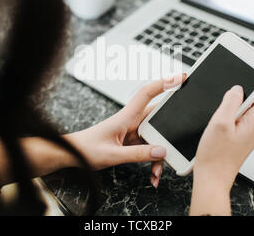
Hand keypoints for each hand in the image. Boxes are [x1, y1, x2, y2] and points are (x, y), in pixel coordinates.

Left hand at [65, 74, 186, 187]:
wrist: (73, 154)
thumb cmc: (86, 149)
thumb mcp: (113, 155)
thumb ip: (138, 154)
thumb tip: (161, 151)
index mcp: (126, 116)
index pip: (147, 94)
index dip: (164, 83)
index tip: (180, 78)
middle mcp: (131, 121)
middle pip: (159, 120)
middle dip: (169, 136)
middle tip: (175, 151)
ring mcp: (132, 131)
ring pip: (156, 138)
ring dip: (159, 156)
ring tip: (156, 174)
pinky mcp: (132, 141)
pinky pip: (149, 148)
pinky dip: (153, 162)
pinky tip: (152, 175)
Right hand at [190, 52, 253, 214]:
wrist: (213, 178)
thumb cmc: (215, 156)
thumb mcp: (219, 123)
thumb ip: (230, 102)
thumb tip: (237, 89)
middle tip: (245, 65)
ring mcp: (251, 129)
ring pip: (253, 103)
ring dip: (244, 92)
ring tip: (228, 86)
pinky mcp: (243, 133)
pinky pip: (245, 112)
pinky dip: (237, 103)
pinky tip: (223, 104)